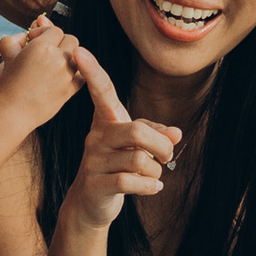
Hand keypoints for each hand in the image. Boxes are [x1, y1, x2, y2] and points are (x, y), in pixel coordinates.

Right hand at [0, 13, 92, 129]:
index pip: (55, 30)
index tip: (35, 41)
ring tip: (53, 64)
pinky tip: (60, 76)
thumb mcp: (8, 54)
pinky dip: (74, 73)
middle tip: (47, 51)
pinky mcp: (71, 89)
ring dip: (68, 57)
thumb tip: (33, 26)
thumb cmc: (8, 83)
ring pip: (78, 56)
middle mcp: (57, 58)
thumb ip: (17, 37)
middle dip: (60, 43)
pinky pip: (81, 74)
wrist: (12, 112)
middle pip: (71, 40)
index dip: (45, 33)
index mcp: (42, 46)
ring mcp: (66, 74)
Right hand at [61, 60, 176, 233]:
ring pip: (139, 160)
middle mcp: (96, 136)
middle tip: (166, 156)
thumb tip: (176, 133)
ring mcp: (93, 161)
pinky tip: (153, 188)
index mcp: (106, 121)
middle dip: (161, 146)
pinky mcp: (95, 185)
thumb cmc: (116, 167)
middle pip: (136, 131)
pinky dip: (150, 186)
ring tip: (152, 175)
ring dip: (156, 171)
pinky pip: (131, 181)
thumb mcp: (136, 146)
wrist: (90, 205)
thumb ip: (156, 135)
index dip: (92, 72)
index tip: (79, 50)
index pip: (101, 92)